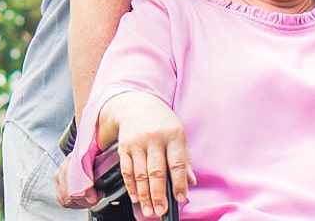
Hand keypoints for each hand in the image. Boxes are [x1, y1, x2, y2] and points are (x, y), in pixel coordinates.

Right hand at [102, 93, 193, 217]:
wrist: (135, 104)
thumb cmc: (160, 120)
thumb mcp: (178, 134)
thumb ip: (184, 158)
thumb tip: (190, 181)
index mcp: (172, 135)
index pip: (177, 163)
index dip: (179, 183)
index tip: (180, 198)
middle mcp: (153, 139)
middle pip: (156, 171)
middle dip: (158, 195)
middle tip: (161, 210)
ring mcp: (137, 143)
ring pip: (140, 174)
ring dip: (144, 195)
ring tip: (148, 210)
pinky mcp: (124, 147)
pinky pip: (127, 170)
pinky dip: (131, 186)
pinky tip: (135, 197)